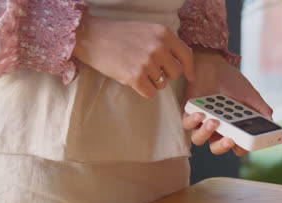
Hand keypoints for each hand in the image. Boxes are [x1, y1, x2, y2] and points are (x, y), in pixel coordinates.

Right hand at [73, 15, 194, 97]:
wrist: (91, 36)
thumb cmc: (118, 34)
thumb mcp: (146, 30)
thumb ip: (164, 43)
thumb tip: (181, 63)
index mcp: (163, 33)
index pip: (186, 55)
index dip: (189, 68)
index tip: (190, 77)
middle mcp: (158, 47)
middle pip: (175, 73)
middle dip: (165, 75)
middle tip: (149, 70)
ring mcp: (147, 62)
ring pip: (162, 85)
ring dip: (151, 82)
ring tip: (135, 70)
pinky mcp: (135, 76)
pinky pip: (150, 93)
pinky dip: (142, 90)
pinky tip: (132, 79)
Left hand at [182, 46, 272, 155]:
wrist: (213, 64)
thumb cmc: (231, 81)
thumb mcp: (250, 95)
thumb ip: (261, 109)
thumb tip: (271, 121)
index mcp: (232, 128)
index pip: (236, 146)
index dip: (240, 149)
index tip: (244, 145)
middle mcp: (217, 128)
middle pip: (217, 148)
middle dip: (222, 147)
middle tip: (229, 140)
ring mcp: (202, 122)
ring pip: (199, 139)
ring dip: (206, 134)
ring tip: (213, 121)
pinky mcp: (189, 113)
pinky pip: (187, 124)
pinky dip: (193, 121)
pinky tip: (200, 114)